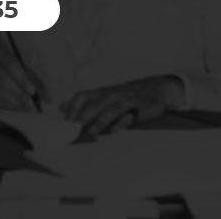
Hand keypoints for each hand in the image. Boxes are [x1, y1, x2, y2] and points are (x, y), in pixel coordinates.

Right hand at [0, 44, 47, 110]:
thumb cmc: (7, 66)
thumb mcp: (18, 64)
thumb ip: (30, 76)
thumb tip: (42, 92)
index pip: (10, 65)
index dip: (22, 79)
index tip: (32, 90)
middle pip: (3, 81)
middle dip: (19, 94)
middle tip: (31, 102)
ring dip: (14, 102)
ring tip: (26, 106)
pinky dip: (7, 106)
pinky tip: (16, 107)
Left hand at [61, 76, 184, 134]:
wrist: (157, 89)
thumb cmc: (127, 96)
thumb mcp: (105, 96)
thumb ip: (85, 102)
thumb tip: (63, 107)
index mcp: (101, 93)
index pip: (82, 96)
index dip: (73, 107)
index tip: (65, 120)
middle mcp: (111, 95)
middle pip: (95, 104)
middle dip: (84, 116)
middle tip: (75, 128)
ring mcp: (125, 100)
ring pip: (110, 109)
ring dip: (101, 120)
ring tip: (92, 131)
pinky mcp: (138, 108)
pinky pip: (129, 115)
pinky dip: (122, 123)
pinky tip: (116, 130)